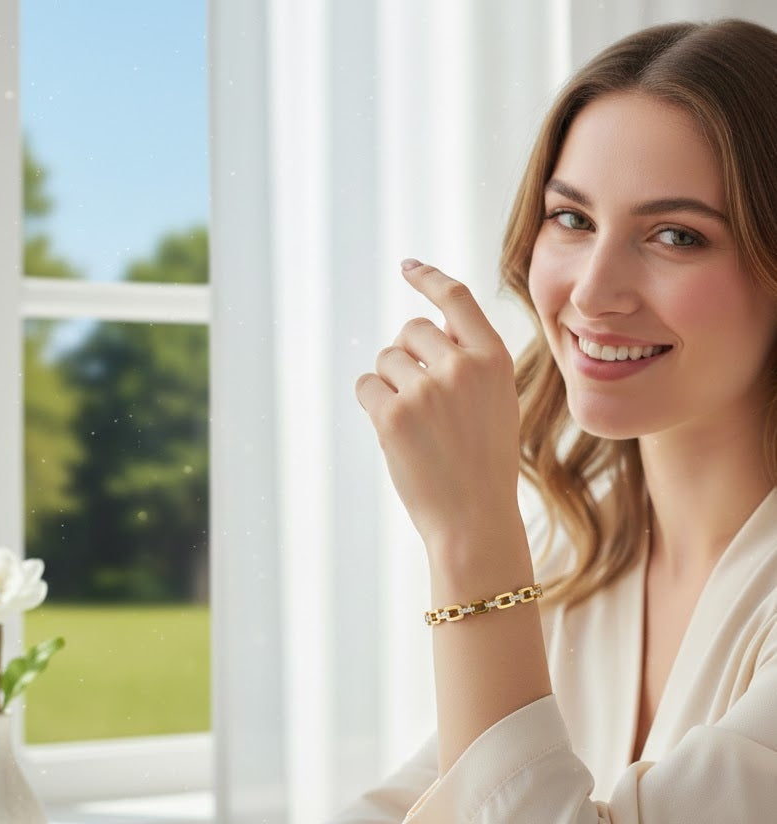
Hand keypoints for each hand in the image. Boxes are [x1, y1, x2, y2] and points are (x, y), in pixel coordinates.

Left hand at [355, 261, 519, 553]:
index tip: (408, 266)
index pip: (456, 298)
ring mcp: (425, 390)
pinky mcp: (392, 415)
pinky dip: (371, 403)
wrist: (473, 518)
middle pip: (411, 329)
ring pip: (385, 359)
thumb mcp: (497, 402)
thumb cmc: (483, 463)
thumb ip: (471, 361)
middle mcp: (461, 366)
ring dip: (389, 383)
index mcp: (493, 359)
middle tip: (418, 395)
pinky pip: (365, 386)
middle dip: (406, 354)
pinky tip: (392, 431)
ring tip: (414, 423)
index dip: (429, 277)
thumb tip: (431, 325)